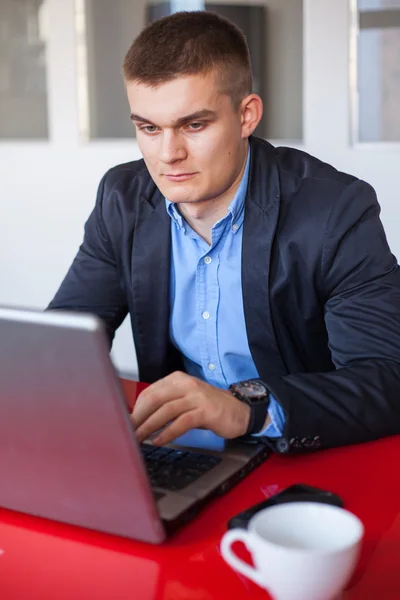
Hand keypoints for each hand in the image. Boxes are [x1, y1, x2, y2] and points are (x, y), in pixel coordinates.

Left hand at [131, 371, 250, 444]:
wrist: (239, 411)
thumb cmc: (208, 408)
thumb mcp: (185, 401)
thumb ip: (166, 405)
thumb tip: (139, 419)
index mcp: (178, 379)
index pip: (150, 392)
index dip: (136, 409)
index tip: (127, 423)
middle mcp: (186, 384)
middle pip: (155, 398)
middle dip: (138, 417)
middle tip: (128, 431)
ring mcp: (197, 396)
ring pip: (166, 410)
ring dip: (149, 426)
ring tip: (139, 439)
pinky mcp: (206, 411)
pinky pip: (182, 422)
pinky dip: (168, 432)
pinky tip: (159, 441)